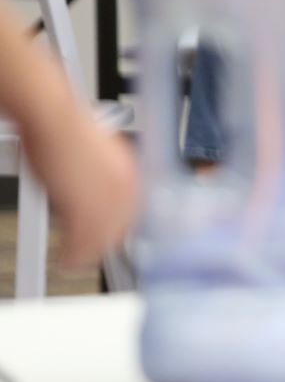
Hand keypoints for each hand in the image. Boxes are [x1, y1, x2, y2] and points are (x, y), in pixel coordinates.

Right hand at [22, 109, 136, 266]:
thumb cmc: (65, 132)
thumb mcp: (96, 156)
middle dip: (103, 242)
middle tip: (88, 251)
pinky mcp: (86, 208)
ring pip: (102, 239)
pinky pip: (82, 242)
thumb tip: (99, 192)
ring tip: (76, 259)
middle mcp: (126, 186)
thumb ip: (105, 178)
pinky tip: (67, 260)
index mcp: (132, 172)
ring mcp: (108, 198)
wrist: (53, 122)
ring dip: (88, 252)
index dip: (118, 227)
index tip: (109, 236)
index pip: (133, 210)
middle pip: (120, 228)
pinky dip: (73, 255)